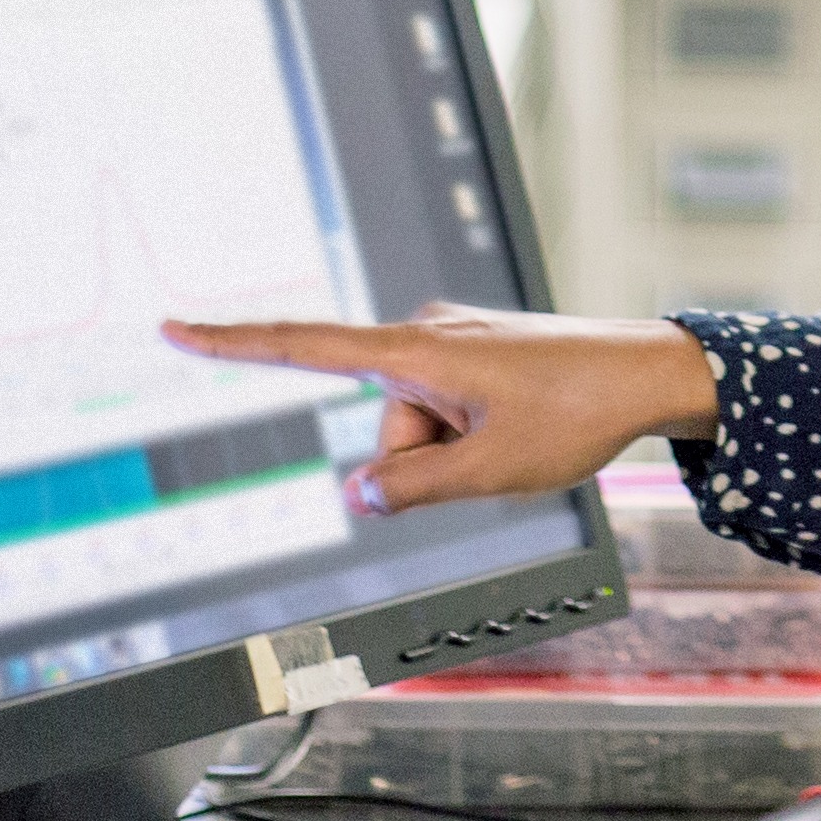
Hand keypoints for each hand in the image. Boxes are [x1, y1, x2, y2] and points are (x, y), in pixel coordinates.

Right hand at [160, 303, 719, 514]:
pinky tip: (520, 424)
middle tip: (501, 449)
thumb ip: (411, 488)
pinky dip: (471, 436)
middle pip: (386, 428)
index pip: (304, 348)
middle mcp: (424, 334)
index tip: (173, 328)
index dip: (233, 345)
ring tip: (520, 431)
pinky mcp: (469, 354)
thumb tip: (360, 492)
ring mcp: (448, 342)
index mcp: (417, 351)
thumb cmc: (576, 412)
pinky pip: (445, 414)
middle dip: (427, 460)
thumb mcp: (489, 471)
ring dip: (456, 450)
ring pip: (418, 428)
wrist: (647, 373)